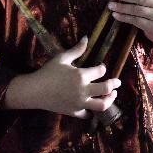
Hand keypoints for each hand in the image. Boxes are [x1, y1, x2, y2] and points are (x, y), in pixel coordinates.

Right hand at [4, 37, 120, 117]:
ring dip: (109, 100)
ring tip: (112, 96)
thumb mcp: (62, 58)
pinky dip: (91, 111)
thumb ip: (76, 50)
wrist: (34, 91)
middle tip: (117, 82)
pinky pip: (87, 114)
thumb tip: (87, 37)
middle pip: (106, 89)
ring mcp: (79, 103)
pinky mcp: (74, 112)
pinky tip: (93, 107)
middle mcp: (83, 90)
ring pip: (101, 105)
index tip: (103, 67)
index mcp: (81, 75)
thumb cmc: (47, 72)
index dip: (103, 68)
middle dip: (114, 85)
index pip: (100, 71)